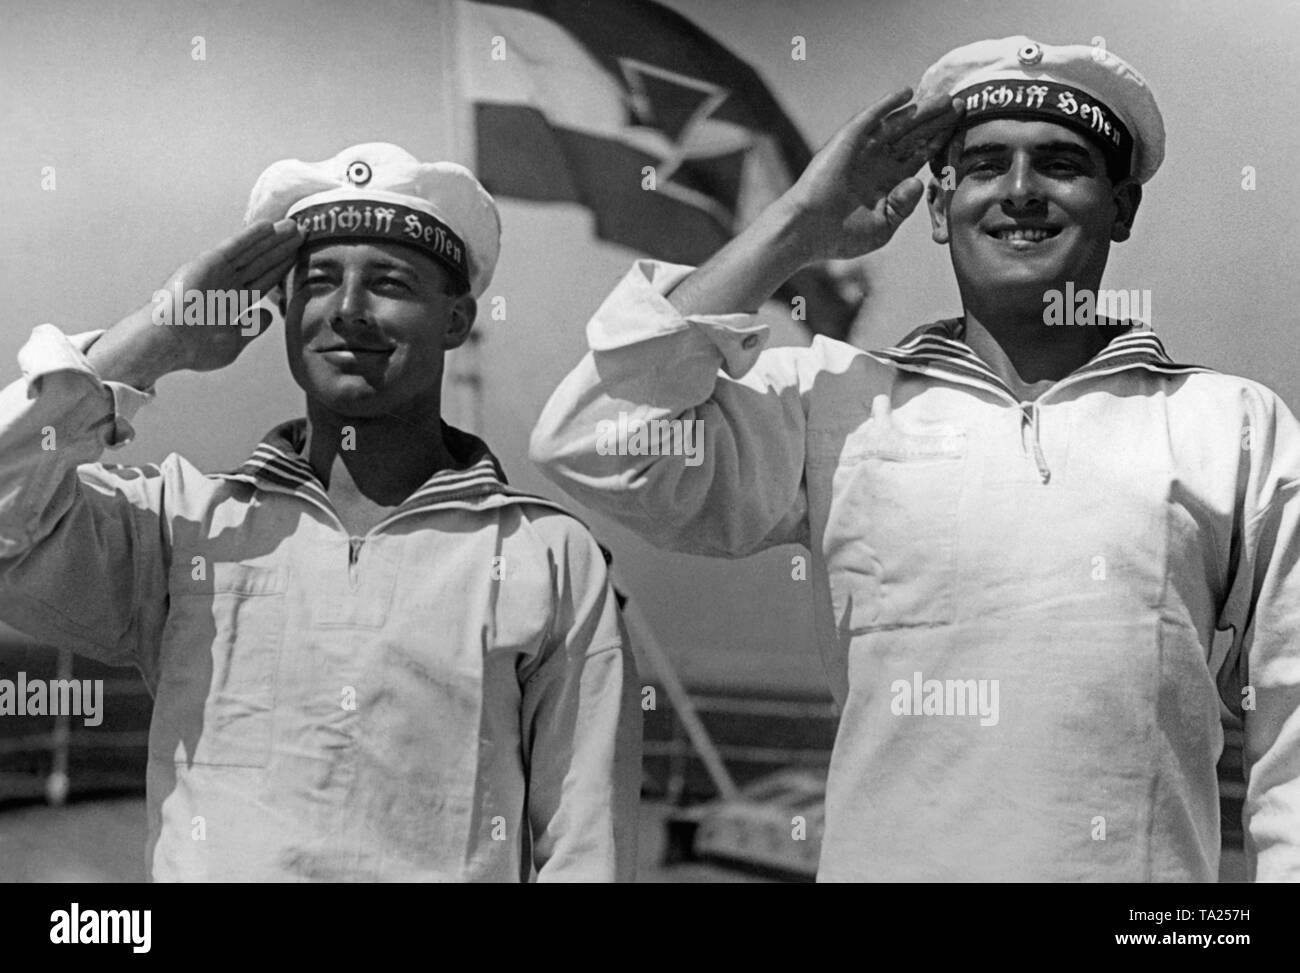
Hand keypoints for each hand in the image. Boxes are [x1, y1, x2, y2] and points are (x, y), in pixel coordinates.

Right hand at [153, 219, 302, 372]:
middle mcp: (226, 283)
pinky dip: (250, 236)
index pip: (263, 280)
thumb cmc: (195, 348)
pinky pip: (234, 247)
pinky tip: (268, 226)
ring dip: (271, 238)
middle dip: (281, 248)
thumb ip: (252, 327)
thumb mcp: (234, 342)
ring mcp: (217, 272)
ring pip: (251, 251)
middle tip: (302, 233)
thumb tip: (268, 316)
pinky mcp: (208, 263)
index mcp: (232, 301)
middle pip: (260, 262)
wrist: (169, 343)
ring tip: (293, 225)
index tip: (298, 257)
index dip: (281, 268)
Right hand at [784, 88, 962, 261]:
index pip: (919, 155)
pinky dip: (888, 105)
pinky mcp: (847, 142)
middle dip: (936, 120)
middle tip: (960, 103)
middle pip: (913, 135)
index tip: (960, 128)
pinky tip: (907, 93)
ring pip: (897, 124)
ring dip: (920, 110)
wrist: (807, 233)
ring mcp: (862, 150)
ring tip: (944, 97)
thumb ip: (904, 205)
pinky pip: (871, 118)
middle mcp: (876, 162)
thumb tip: (919, 180)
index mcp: (886, 183)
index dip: (938, 141)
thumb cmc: (840, 237)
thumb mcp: (884, 226)